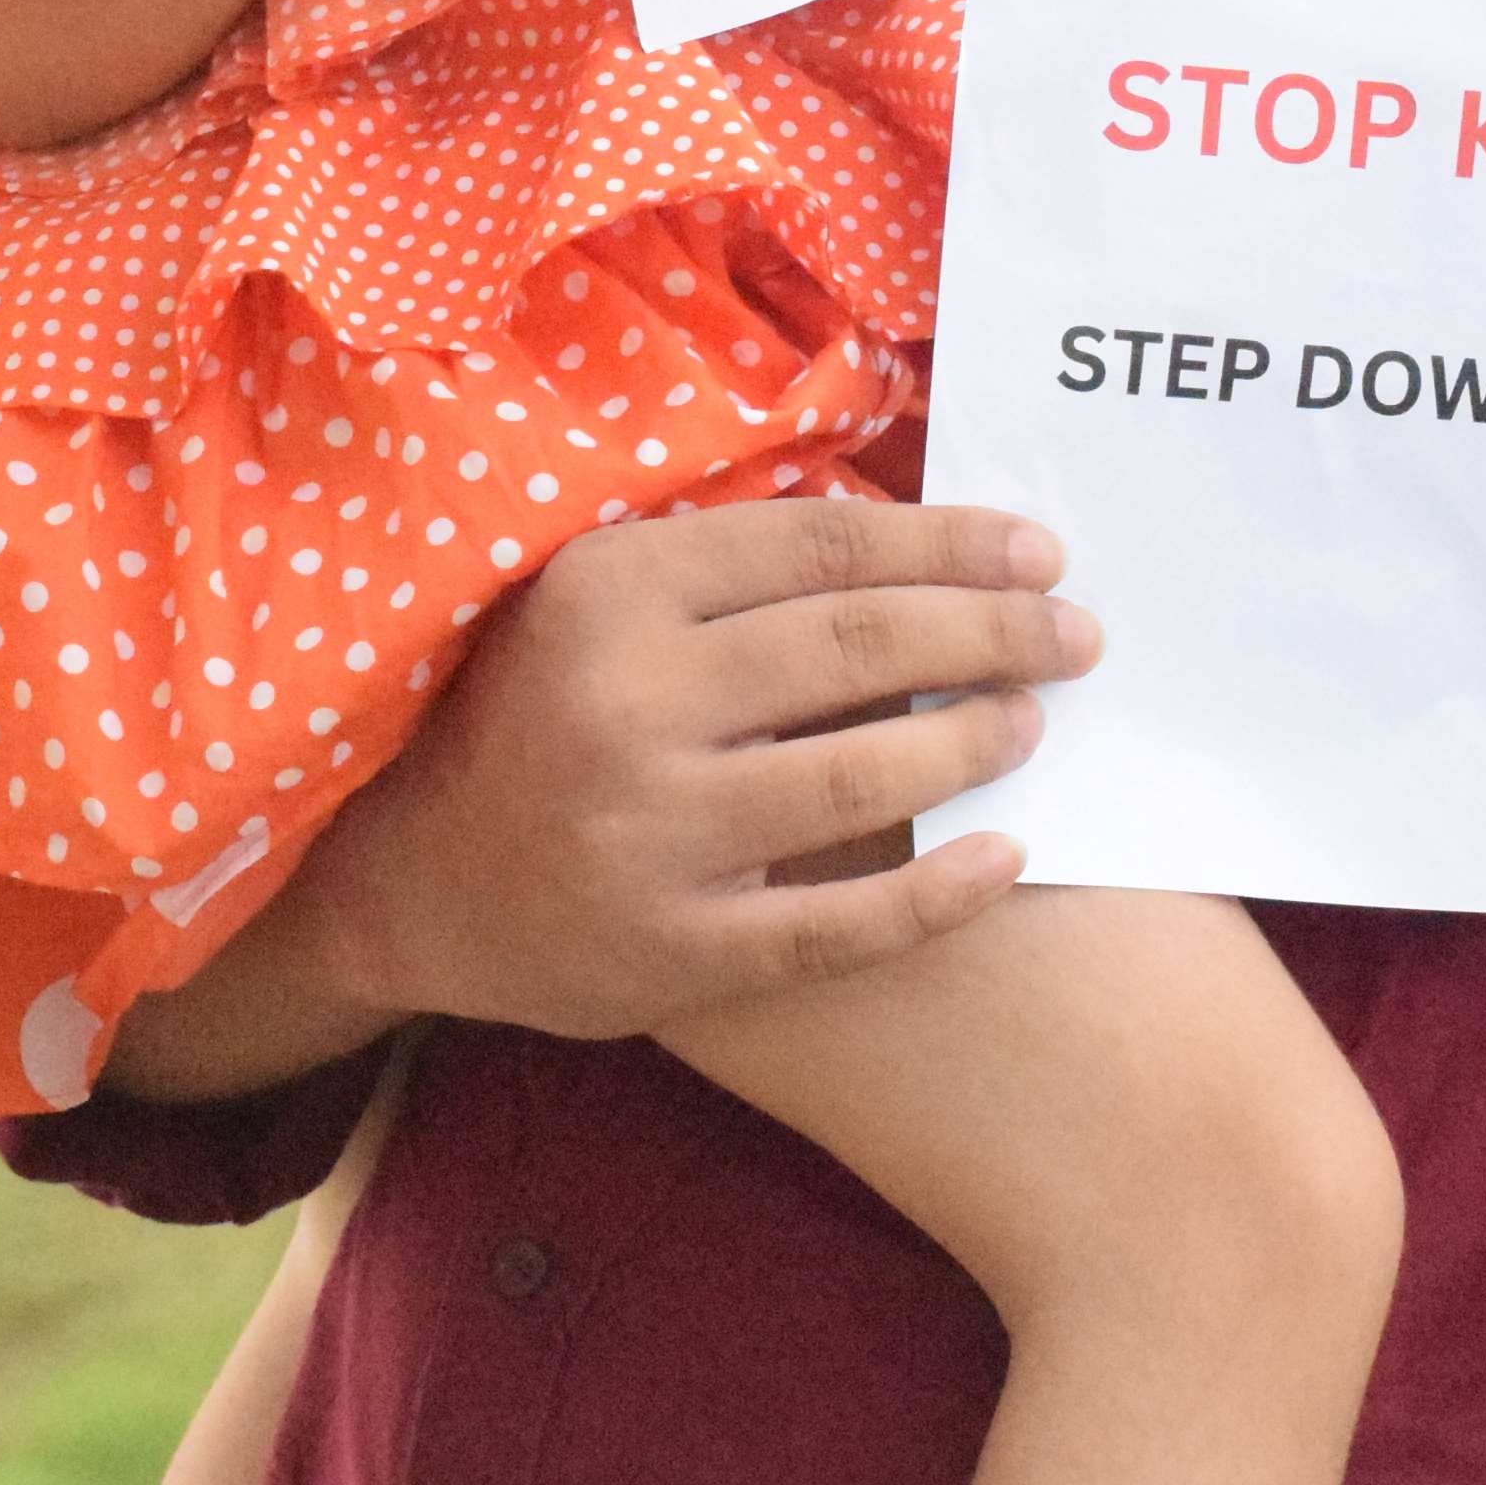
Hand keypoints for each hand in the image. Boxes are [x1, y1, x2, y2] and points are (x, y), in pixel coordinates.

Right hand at [218, 497, 1104, 1050]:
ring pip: (858, 777)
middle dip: (992, 633)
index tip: (1039, 553)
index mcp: (610, 593)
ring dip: (972, 742)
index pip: (825, 547)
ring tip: (1032, 721)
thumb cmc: (536, 712)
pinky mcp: (668, 951)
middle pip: (858, 646)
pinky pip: (837, 924)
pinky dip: (937, 891)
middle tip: (1077, 634)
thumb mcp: (599, 603)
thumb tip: (920, 533)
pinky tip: (1006, 858)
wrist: (408, 880)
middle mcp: (626, 706)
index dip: (950, 544)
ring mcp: (647, 836)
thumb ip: (730, 567)